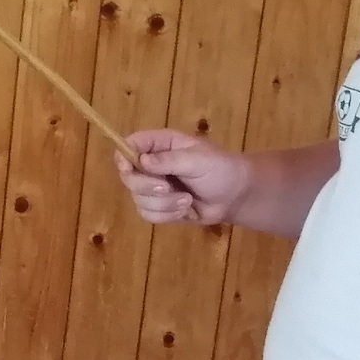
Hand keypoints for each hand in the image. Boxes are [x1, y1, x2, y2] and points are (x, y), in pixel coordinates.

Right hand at [113, 127, 248, 225]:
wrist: (235, 196)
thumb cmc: (221, 170)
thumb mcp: (199, 160)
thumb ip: (170, 160)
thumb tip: (143, 161)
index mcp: (161, 145)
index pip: (131, 145)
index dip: (123, 156)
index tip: (128, 168)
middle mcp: (152, 165)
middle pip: (128, 176)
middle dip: (146, 186)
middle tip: (167, 188)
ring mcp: (153, 187)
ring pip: (138, 198)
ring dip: (163, 203)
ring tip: (187, 200)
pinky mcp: (158, 207)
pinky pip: (148, 214)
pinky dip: (166, 215)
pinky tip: (185, 210)